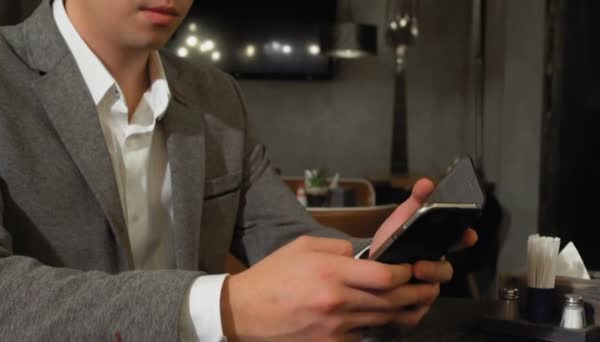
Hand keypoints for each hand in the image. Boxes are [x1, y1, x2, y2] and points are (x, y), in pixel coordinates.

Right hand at [220, 237, 439, 340]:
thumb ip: (338, 249)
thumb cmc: (272, 275)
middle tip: (431, 287)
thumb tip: (362, 257)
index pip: (385, 276)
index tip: (413, 267)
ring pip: (382, 321)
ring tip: (418, 301)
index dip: (406, 273)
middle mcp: (338, 302)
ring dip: (403, 310)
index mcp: (331, 273)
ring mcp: (335, 328)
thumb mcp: (302, 247)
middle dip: (416, 293)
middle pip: (391, 301)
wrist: (243, 312)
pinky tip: (384, 318)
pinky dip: (376, 326)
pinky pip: (363, 335)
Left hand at [366, 178, 478, 326]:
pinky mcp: (414, 310)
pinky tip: (396, 300)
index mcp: (435, 247)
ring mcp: (426, 291)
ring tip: (404, 280)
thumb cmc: (389, 243)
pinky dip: (407, 307)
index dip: (464, 238)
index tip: (468, 234)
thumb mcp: (401, 220)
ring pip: (432, 292)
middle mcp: (434, 270)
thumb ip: (415, 201)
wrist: (366, 269)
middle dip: (435, 268)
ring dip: (417, 287)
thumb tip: (427, 182)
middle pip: (445, 271)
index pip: (457, 242)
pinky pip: (417, 312)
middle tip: (419, 266)